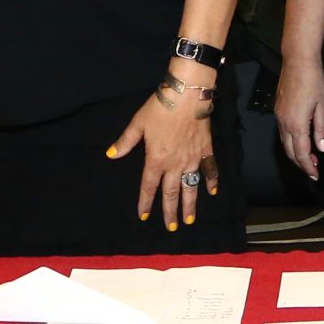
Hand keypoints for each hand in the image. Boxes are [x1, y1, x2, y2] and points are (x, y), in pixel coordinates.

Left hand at [108, 83, 216, 233]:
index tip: (143, 216)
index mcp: (156, 159)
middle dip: (170, 212)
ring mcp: (192, 159)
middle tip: (171, 228)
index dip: (145, 202)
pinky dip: (211, 181)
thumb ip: (125, 142)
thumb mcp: (138, 123)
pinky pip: (209, 170)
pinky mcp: (206, 151)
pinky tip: (212, 191)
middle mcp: (175, 164)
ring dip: (190, 205)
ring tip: (190, 220)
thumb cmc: (160, 108)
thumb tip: (111, 155)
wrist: (188, 95)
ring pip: (190, 187)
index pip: (149, 187)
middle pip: (171, 193)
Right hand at [273, 56, 323, 180]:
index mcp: (296, 123)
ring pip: (285, 144)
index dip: (308, 167)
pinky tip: (301, 142)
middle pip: (290, 152)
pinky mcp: (278, 111)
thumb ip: (321, 130)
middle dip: (301, 164)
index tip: (315, 175)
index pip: (301, 153)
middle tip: (314, 170)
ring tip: (310, 158)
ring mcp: (279, 117)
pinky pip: (282, 133)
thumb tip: (322, 149)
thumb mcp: (323, 106)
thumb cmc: (313, 81)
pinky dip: (291, 143)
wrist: (297, 61)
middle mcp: (284, 123)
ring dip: (296, 154)